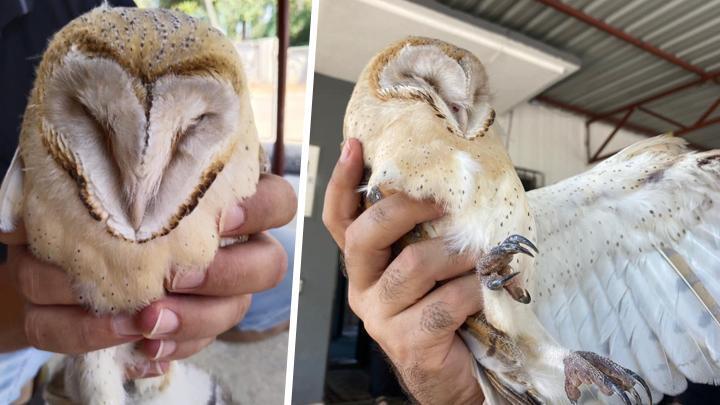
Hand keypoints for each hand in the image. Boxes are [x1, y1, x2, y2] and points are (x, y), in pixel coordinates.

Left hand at [0, 173, 295, 377]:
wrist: (66, 261)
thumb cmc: (96, 208)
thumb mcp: (106, 184)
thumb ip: (122, 183)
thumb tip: (115, 196)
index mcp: (229, 202)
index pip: (278, 200)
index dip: (261, 209)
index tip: (220, 215)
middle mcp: (235, 249)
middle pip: (269, 265)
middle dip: (225, 274)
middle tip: (176, 276)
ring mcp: (218, 292)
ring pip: (235, 312)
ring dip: (193, 319)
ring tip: (146, 320)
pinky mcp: (192, 328)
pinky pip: (195, 346)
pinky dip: (169, 349)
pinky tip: (140, 349)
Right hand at [322, 139, 483, 403]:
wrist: (456, 374)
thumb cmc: (447, 310)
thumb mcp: (431, 266)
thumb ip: (426, 233)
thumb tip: (451, 185)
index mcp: (365, 265)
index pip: (339, 220)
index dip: (342, 183)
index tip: (355, 146)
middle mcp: (363, 288)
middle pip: (366, 234)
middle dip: (407, 208)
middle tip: (443, 201)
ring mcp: (381, 316)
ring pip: (413, 265)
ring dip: (455, 254)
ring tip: (480, 253)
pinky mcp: (407, 341)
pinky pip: (445, 301)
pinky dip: (473, 289)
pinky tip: (486, 289)